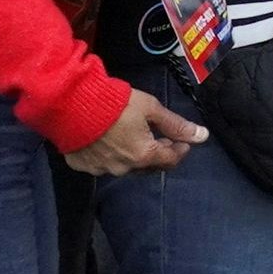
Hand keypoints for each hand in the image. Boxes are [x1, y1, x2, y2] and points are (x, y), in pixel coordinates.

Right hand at [64, 85, 206, 175]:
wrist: (70, 105)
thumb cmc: (114, 104)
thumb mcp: (151, 109)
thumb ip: (175, 125)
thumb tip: (202, 136)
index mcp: (143, 156)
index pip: (170, 160)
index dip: (180, 149)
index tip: (181, 140)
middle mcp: (123, 168)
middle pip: (148, 166)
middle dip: (158, 152)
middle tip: (159, 136)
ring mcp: (100, 169)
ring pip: (125, 166)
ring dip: (134, 155)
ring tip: (134, 136)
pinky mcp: (81, 165)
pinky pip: (101, 164)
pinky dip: (109, 154)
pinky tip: (108, 140)